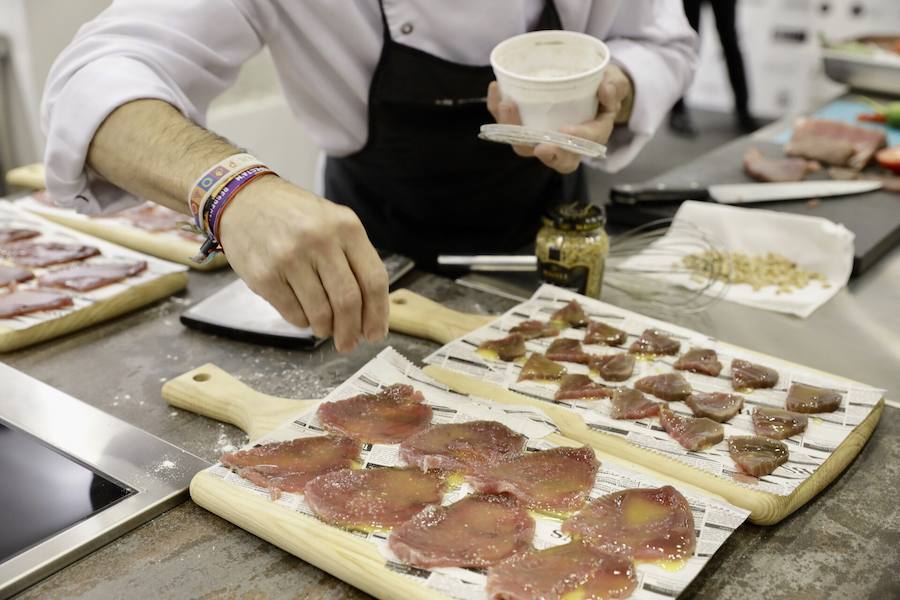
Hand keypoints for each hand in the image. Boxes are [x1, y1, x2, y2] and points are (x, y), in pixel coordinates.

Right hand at [218, 176, 389, 351]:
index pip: (373, 280)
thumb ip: (354, 259)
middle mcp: (319, 240)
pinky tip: (303, 315)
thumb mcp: (333, 222)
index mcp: (346, 226)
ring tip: (325, 329)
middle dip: (352, 331)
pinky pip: (293, 314)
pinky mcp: (264, 276)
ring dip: (326, 329)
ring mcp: (290, 258)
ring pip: (321, 313)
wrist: (244, 200)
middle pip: (348, 301)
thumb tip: (369, 312)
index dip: (378, 313)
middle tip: (349, 343)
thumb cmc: (294, 216)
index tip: (375, 332)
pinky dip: (303, 322)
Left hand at [486, 64, 633, 173]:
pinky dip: (498, 107)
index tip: (565, 131)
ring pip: (520, 141)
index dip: (567, 147)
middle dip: (533, 146)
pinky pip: (508, 120)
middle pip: (543, 155)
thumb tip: (605, 90)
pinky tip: (496, 88)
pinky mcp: (524, 120)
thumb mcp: (616, 89)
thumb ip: (614, 90)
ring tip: (507, 103)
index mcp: (583, 141)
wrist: (591, 85)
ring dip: (510, 126)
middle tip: (534, 140)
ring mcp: (539, 132)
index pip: (572, 154)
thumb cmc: (603, 91)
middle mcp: (558, 143)